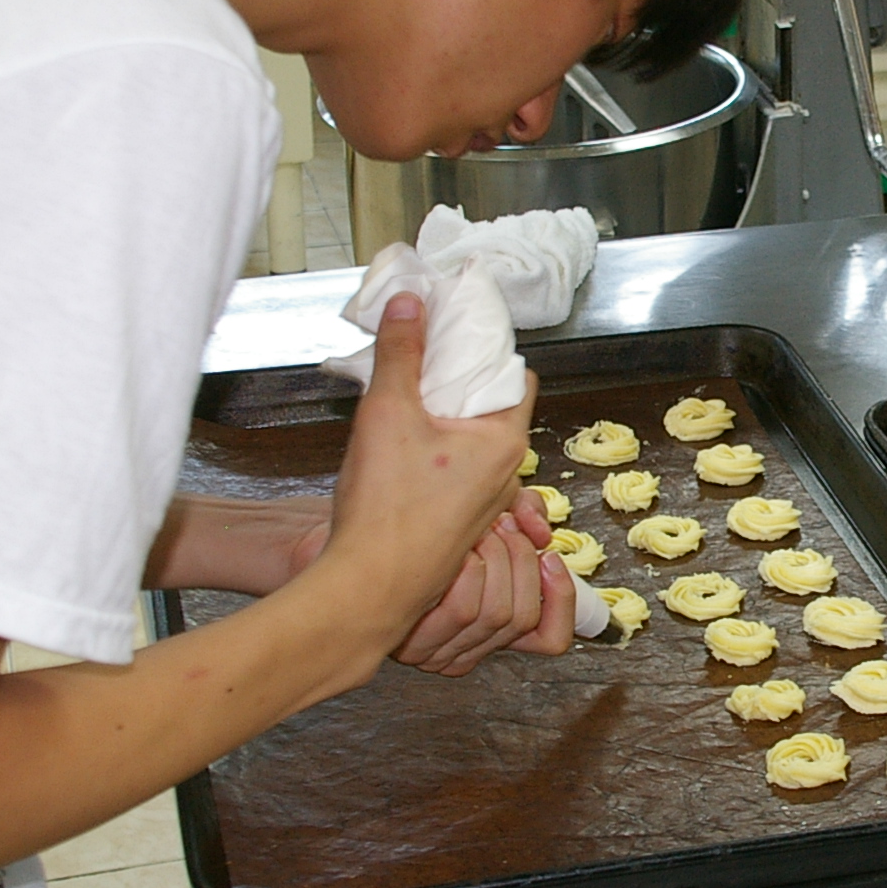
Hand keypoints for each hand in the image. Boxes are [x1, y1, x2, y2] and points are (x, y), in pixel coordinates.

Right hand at [311, 292, 535, 642]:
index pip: (517, 377)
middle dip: (460, 384)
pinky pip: (456, 473)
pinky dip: (435, 453)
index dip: (488, 351)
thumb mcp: (387, 410)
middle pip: (493, 409)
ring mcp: (483, 504)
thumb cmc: (387, 508)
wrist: (369, 584)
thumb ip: (401, 352)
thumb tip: (411, 302)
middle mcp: (505, 475)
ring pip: (473, 443)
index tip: (454, 335)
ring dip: (444, 421)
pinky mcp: (458, 523)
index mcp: (504, 442)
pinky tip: (397, 448)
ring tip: (403, 404)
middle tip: (420, 364)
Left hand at [394, 486, 576, 673]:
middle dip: (520, 558)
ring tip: (477, 528)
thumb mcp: (479, 514)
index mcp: (488, 628)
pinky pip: (465, 610)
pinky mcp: (416, 643)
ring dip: (493, 558)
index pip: (549, 638)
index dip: (560, 599)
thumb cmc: (409, 524)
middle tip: (503, 522)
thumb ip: (520, 514)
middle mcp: (467, 647)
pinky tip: (457, 549)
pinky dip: (466, 571)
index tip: (550, 558)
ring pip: (498, 613)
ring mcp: (440, 650)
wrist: (348, 535)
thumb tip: (541, 531)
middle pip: (522, 615)